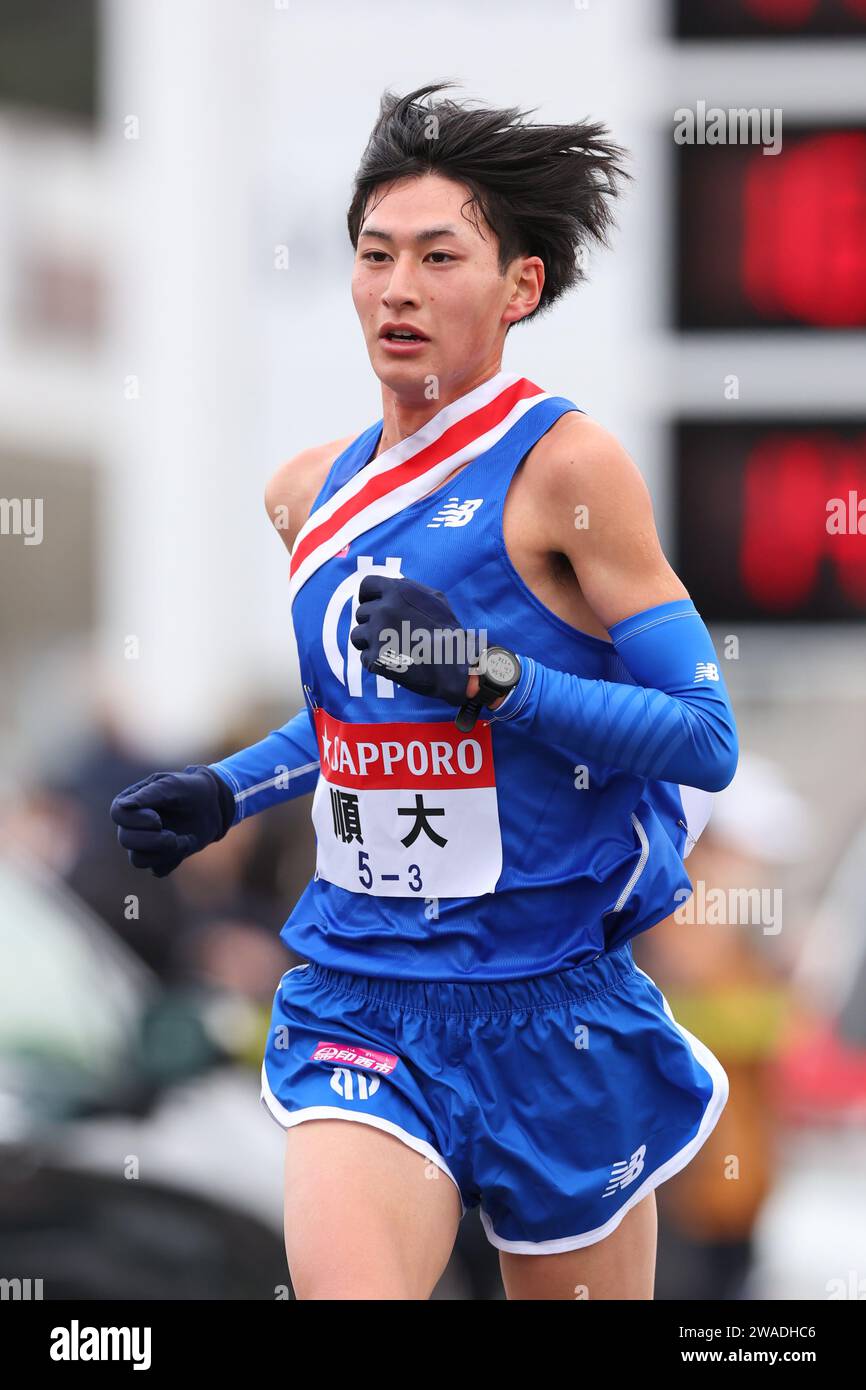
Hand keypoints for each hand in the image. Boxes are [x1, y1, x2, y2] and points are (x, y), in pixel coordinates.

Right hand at [110, 765, 234, 877]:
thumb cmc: (190, 790)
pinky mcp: (160, 859)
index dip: (136, 821)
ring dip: (162, 852)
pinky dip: (173, 859)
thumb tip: (124, 805)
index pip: (118, 814)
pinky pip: (157, 870)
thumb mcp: (172, 786)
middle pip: (125, 840)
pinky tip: (185, 844)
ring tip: (181, 840)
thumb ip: (149, 794)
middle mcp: (133, 825)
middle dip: (152, 840)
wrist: (213, 805)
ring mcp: (145, 844)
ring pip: (137, 860)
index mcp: (131, 803)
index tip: (157, 819)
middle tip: (172, 834)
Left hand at [350, 574, 472, 706]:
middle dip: (372, 622)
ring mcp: (377, 634)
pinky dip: (376, 661)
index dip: (368, 597)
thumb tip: (391, 587)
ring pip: (357, 635)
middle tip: (390, 634)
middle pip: (361, 613)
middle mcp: (382, 610)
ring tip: (389, 648)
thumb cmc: (447, 630)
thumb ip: (408, 589)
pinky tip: (394, 662)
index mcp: (395, 591)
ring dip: (369, 641)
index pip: (366, 586)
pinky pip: (364, 658)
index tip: (372, 606)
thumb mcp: (433, 598)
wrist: (453, 662)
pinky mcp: (375, 658)